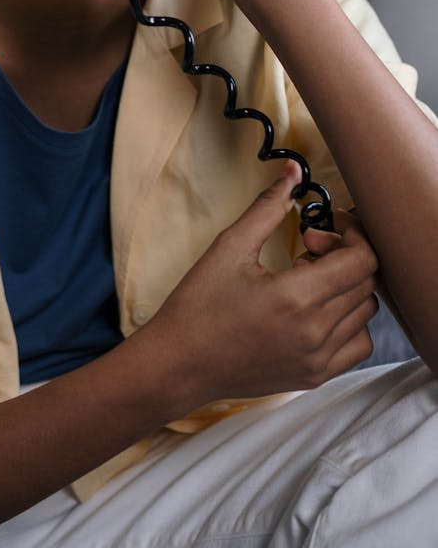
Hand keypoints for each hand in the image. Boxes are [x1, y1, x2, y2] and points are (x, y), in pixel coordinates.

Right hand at [142, 162, 377, 419]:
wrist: (180, 364)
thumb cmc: (199, 304)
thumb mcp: (229, 246)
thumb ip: (268, 206)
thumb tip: (294, 170)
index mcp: (297, 297)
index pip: (362, 259)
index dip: (351, 233)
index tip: (325, 225)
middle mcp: (316, 332)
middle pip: (366, 281)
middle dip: (344, 254)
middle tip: (307, 246)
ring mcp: (319, 359)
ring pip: (365, 311)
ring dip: (346, 286)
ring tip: (307, 279)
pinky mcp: (316, 376)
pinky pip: (359, 344)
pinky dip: (348, 320)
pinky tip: (316, 309)